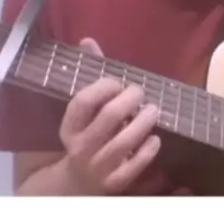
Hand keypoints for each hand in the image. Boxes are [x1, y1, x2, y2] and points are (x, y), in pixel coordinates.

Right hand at [59, 38, 163, 194]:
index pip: (83, 101)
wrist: (79, 182)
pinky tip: (154, 138)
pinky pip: (136, 164)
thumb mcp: (83, 111)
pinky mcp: (115, 183)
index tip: (117, 82)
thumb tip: (88, 40)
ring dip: (144, 121)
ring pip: (125, 141)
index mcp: (69, 127)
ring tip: (153, 110)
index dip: (104, 86)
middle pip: (109, 117)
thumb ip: (89, 76)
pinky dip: (149, 149)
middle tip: (140, 92)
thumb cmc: (86, 135)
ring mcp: (98, 167)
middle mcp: (80, 148)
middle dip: (130, 99)